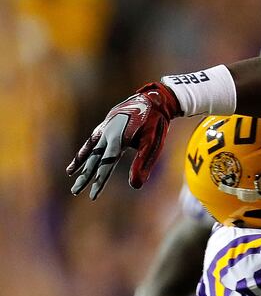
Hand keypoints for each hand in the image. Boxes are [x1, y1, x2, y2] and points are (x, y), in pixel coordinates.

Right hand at [67, 83, 181, 198]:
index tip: (92, 196)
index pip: (105, 166)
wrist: (154, 98)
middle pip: (93, 159)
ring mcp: (105, 127)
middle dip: (85, 176)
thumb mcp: (152, 144)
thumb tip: (135, 186)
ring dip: (81, 162)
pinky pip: (93, 138)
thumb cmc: (156, 123)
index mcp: (118, 140)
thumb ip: (142, 164)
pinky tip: (83, 154)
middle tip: (74, 191)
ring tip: (70, 173)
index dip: (99, 181)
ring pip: (90, 148)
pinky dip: (86, 147)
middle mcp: (108, 134)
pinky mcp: (107, 123)